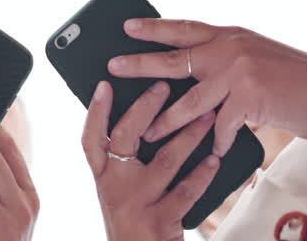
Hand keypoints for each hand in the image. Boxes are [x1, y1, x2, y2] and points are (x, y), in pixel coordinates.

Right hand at [82, 81, 220, 240]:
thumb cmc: (135, 220)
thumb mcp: (120, 192)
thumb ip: (125, 162)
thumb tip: (145, 121)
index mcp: (103, 177)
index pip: (91, 139)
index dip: (96, 111)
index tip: (105, 84)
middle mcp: (114, 188)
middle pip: (125, 138)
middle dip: (145, 107)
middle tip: (163, 86)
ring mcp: (136, 204)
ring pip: (165, 159)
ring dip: (189, 134)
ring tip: (208, 116)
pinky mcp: (159, 221)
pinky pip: (186, 191)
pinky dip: (203, 173)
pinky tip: (215, 159)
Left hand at [108, 20, 306, 155]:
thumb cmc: (301, 79)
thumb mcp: (259, 58)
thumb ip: (230, 62)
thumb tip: (200, 77)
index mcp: (232, 34)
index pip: (185, 28)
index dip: (155, 28)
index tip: (127, 26)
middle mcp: (231, 46)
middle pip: (175, 56)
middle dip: (141, 64)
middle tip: (113, 65)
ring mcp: (239, 70)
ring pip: (189, 99)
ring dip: (167, 120)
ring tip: (147, 133)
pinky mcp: (249, 96)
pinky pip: (220, 125)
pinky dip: (215, 141)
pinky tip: (213, 152)